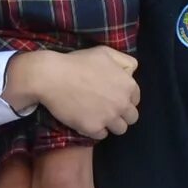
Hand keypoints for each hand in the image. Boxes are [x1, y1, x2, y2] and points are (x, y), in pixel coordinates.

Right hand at [4, 47, 139, 137]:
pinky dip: (96, 129)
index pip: (135, 99)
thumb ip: (124, 61)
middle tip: (106, 108)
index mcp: (127, 85)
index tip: (113, 97)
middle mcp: (122, 103)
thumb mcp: (105, 52)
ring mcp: (108, 117)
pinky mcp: (93, 128)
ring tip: (98, 116)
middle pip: (131, 117)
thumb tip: (132, 73)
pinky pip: (102, 135)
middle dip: (121, 113)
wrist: (52, 77)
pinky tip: (87, 120)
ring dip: (111, 124)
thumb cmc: (77, 62)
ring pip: (120, 129)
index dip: (125, 98)